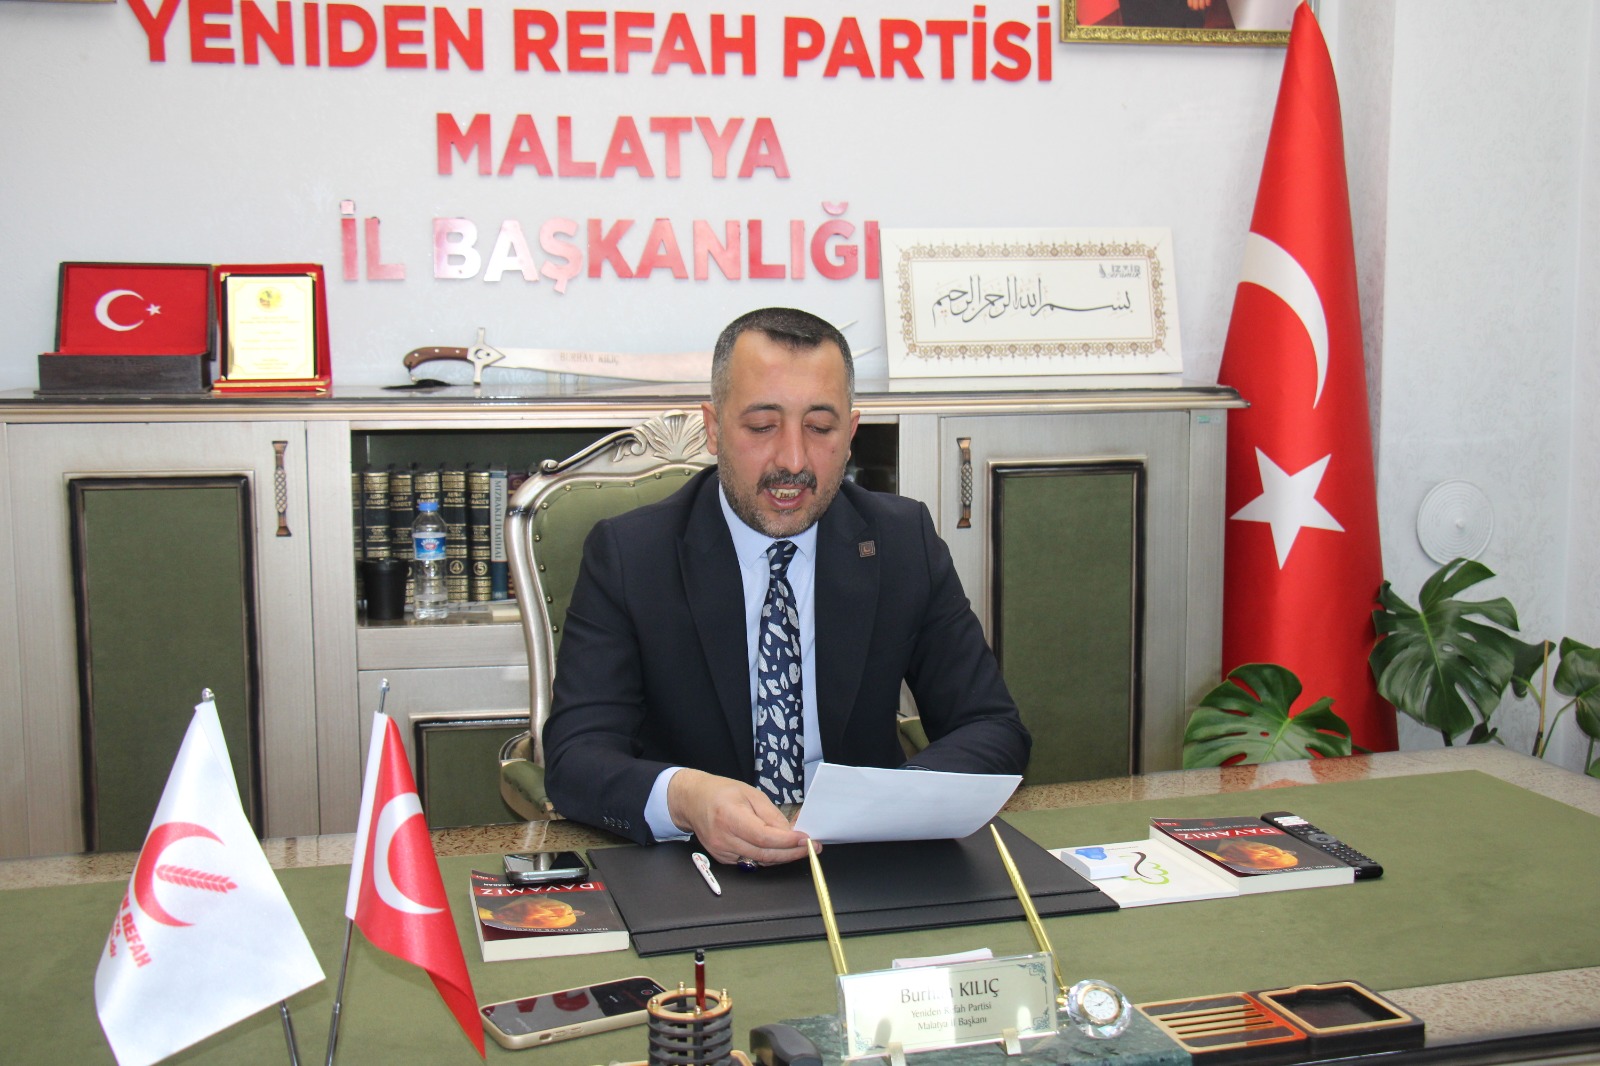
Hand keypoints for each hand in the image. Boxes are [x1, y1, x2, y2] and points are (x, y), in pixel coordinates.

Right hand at [667, 770, 816, 865]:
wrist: (692, 800)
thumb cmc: (721, 792)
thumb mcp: (750, 793)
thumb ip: (771, 815)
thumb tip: (791, 832)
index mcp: (729, 816)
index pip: (763, 837)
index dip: (787, 841)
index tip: (807, 839)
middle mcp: (723, 838)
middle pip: (764, 854)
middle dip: (792, 853)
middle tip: (812, 848)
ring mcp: (721, 851)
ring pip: (759, 862)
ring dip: (782, 857)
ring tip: (800, 848)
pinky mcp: (722, 859)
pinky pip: (751, 862)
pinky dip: (767, 857)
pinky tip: (779, 849)